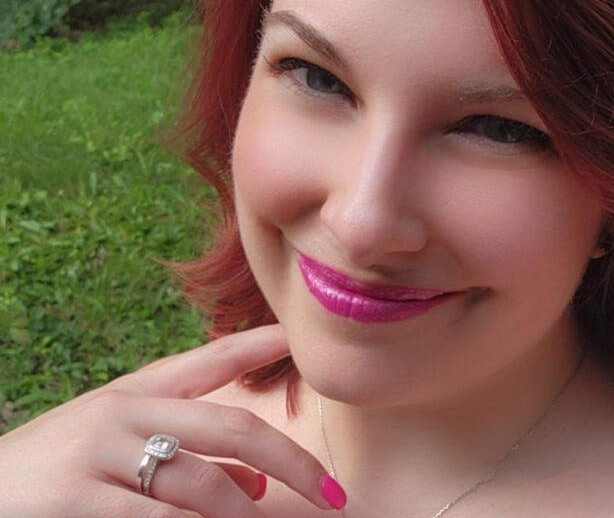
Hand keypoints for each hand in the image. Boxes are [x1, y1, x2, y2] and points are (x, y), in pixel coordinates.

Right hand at [0, 325, 343, 516]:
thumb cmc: (56, 471)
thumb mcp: (117, 447)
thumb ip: (185, 456)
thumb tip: (256, 486)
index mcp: (137, 391)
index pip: (211, 358)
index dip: (257, 345)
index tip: (297, 340)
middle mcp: (125, 411)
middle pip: (229, 426)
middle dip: (289, 458)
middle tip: (329, 492)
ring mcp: (100, 453)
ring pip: (201, 482)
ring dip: (245, 513)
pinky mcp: (77, 500)